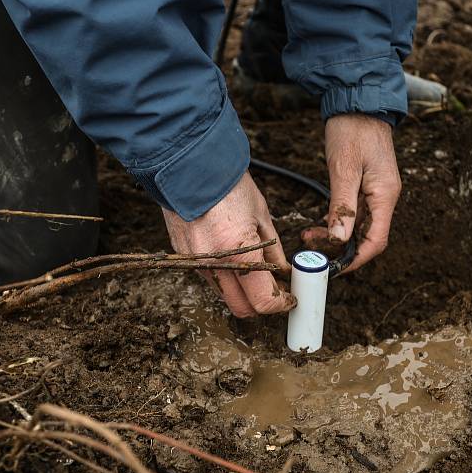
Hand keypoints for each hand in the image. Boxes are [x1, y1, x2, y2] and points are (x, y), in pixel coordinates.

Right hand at [162, 172, 295, 317]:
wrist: (187, 165)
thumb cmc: (227, 184)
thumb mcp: (261, 215)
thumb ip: (273, 250)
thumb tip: (282, 271)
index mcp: (239, 252)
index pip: (263, 301)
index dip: (280, 303)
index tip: (288, 297)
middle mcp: (214, 265)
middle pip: (242, 307)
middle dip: (261, 303)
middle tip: (274, 289)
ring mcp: (195, 263)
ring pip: (224, 294)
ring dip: (241, 290)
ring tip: (254, 267)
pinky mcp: (183, 257)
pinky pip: (209, 278)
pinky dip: (224, 275)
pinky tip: (231, 255)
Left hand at [302, 114, 400, 272]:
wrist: (357, 101)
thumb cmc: (352, 130)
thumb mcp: (343, 168)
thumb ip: (342, 205)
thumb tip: (340, 239)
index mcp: (385, 195)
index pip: (376, 241)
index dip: (356, 259)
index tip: (335, 268)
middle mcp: (384, 197)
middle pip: (367, 237)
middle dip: (341, 249)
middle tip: (314, 250)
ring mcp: (376, 192)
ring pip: (358, 227)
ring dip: (335, 236)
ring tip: (309, 236)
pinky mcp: (366, 186)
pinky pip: (353, 213)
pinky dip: (335, 221)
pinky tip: (318, 224)